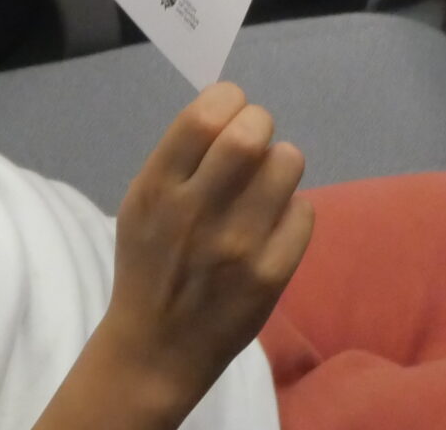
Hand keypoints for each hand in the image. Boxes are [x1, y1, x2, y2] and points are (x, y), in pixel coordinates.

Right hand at [92, 87, 311, 415]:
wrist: (157, 347)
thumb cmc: (148, 263)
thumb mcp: (141, 203)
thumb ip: (179, 159)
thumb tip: (229, 110)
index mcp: (158, 188)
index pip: (204, 116)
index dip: (227, 99)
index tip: (231, 108)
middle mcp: (197, 212)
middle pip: (250, 135)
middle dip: (259, 123)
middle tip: (255, 138)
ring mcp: (238, 246)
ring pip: (286, 165)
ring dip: (281, 162)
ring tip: (268, 180)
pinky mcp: (271, 275)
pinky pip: (304, 211)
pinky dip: (293, 209)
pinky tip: (274, 223)